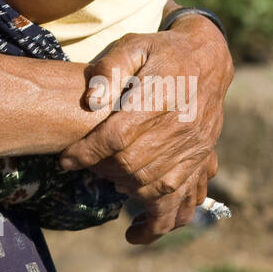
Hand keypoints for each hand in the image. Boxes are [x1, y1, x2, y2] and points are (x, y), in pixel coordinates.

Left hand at [59, 15, 232, 244]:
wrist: (206, 59)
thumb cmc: (159, 51)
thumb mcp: (131, 45)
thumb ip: (109, 68)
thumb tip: (91, 101)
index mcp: (159, 98)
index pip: (117, 136)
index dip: (86, 152)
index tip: (66, 160)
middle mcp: (180, 127)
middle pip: (132, 165)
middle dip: (101, 170)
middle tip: (84, 165)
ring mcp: (194, 147)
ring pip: (155, 186)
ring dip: (124, 189)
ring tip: (105, 181)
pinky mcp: (200, 159)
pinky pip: (181, 199)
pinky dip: (157, 217)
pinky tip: (134, 226)